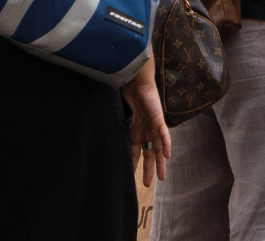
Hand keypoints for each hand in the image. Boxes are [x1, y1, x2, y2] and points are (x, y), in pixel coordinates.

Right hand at [123, 61, 171, 185]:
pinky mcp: (159, 120)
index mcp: (137, 132)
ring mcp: (153, 127)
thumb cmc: (127, 96)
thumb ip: (117, 129)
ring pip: (158, 148)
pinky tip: (166, 155)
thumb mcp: (121, 118)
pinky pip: (163, 135)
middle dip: (149, 169)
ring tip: (160, 177)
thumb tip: (98, 137)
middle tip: (147, 184)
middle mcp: (146, 132)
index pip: (136, 152)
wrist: (136, 82)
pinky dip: (165, 145)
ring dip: (160, 162)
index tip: (131, 178)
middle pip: (149, 154)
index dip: (135, 164)